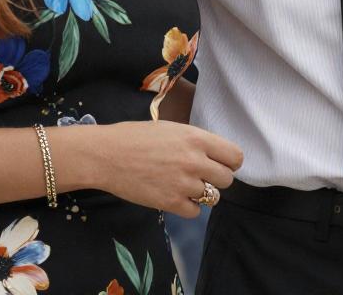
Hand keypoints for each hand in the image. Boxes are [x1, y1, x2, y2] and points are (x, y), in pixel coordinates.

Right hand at [89, 121, 242, 217]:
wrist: (107, 155)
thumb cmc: (136, 137)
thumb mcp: (172, 129)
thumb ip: (195, 141)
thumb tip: (213, 153)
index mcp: (196, 137)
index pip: (235, 156)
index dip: (230, 161)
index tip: (221, 163)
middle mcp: (194, 160)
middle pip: (227, 179)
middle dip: (216, 178)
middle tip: (201, 175)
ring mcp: (183, 183)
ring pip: (213, 197)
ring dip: (202, 193)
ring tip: (185, 185)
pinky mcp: (170, 203)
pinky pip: (195, 212)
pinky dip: (188, 207)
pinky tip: (175, 196)